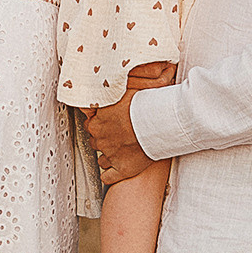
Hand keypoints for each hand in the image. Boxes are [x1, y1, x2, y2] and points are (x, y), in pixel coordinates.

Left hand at [86, 64, 169, 182]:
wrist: (161, 121)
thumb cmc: (145, 102)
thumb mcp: (123, 88)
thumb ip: (110, 87)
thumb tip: (101, 75)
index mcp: (97, 121)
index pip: (90, 123)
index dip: (99, 122)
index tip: (108, 121)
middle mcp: (100, 138)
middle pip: (95, 140)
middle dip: (104, 137)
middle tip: (118, 133)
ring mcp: (111, 154)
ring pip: (102, 157)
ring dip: (108, 154)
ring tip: (121, 149)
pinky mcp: (122, 169)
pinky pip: (108, 177)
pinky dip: (110, 174)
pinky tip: (115, 170)